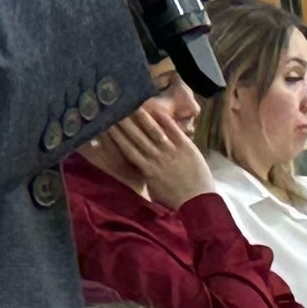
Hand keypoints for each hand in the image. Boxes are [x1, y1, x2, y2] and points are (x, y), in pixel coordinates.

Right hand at [87, 87, 212, 208]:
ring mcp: (172, 151)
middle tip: (116, 109)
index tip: (109, 125)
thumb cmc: (174, 199)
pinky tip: (157, 109)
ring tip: (133, 106)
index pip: (128, 149)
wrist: (198, 202)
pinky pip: (174, 130)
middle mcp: (156, 158)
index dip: (117, 137)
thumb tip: (137, 166)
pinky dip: (165, 120)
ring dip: (142, 118)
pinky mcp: (186, 147)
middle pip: (137, 137)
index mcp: (147, 170)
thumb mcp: (153, 190)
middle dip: (125, 123)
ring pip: (153, 132)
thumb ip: (145, 175)